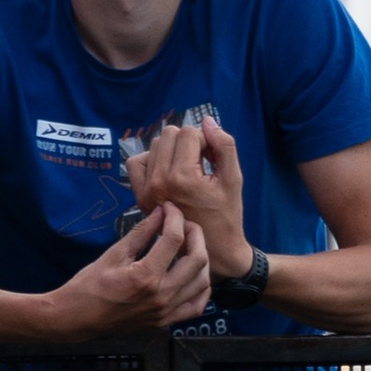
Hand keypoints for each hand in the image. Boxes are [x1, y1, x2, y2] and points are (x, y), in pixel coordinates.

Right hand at [62, 206, 214, 336]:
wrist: (78, 318)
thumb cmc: (90, 285)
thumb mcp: (114, 254)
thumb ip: (141, 232)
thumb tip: (159, 213)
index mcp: (146, 276)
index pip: (174, 239)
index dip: (175, 217)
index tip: (169, 208)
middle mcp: (162, 295)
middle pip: (197, 259)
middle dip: (195, 235)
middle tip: (183, 224)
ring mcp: (167, 311)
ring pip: (203, 282)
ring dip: (201, 259)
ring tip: (188, 246)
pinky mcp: (166, 320)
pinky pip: (197, 305)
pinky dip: (201, 287)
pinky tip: (193, 274)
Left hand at [126, 112, 248, 278]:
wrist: (213, 250)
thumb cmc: (227, 216)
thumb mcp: (234, 180)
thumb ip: (224, 146)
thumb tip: (207, 121)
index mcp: (182, 177)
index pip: (189, 133)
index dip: (206, 140)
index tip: (214, 159)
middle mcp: (159, 181)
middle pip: (169, 134)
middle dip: (188, 142)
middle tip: (202, 162)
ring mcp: (147, 189)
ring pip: (155, 145)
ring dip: (172, 150)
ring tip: (187, 168)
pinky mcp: (140, 195)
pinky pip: (137, 163)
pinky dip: (152, 160)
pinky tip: (168, 171)